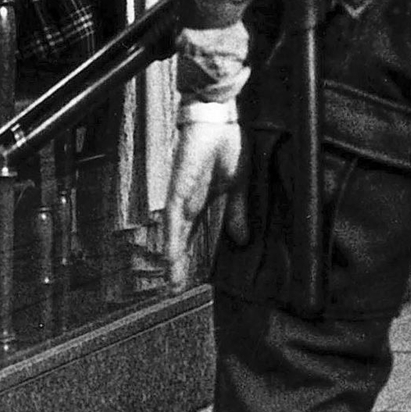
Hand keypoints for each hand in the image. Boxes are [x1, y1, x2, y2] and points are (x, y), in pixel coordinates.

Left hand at [163, 117, 246, 288]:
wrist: (218, 120)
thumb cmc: (228, 144)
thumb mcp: (239, 185)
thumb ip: (238, 212)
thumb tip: (241, 239)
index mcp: (203, 201)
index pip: (194, 236)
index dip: (190, 257)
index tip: (190, 280)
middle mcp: (188, 202)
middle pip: (180, 240)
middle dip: (177, 266)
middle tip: (174, 291)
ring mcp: (181, 195)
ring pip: (174, 233)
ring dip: (173, 258)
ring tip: (171, 282)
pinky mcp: (179, 187)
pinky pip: (173, 216)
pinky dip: (171, 236)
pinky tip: (170, 255)